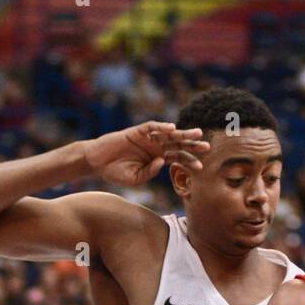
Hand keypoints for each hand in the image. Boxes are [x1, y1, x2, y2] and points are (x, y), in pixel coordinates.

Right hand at [83, 122, 209, 185]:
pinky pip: (151, 127)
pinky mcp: (136, 131)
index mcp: (157, 159)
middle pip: (178, 145)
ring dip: (182, 133)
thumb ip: (150, 172)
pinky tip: (171, 128)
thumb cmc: (116, 172)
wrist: (97, 162)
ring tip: (197, 133)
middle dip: (192, 145)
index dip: (189, 162)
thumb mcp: (135, 178)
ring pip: (168, 134)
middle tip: (207, 146)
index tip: (201, 167)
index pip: (177, 159)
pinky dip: (161, 126)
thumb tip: (162, 162)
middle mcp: (155, 147)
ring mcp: (147, 138)